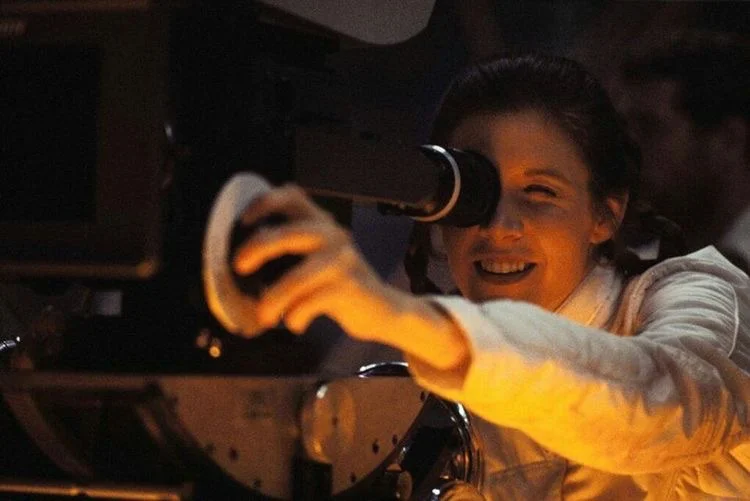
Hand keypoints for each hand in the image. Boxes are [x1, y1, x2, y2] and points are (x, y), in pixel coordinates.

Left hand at [233, 184, 469, 369]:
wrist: (384, 310)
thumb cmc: (341, 287)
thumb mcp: (320, 260)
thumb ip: (293, 251)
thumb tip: (243, 259)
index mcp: (323, 225)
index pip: (293, 196)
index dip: (265, 203)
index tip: (245, 220)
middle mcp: (334, 236)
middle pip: (286, 235)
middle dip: (257, 249)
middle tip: (239, 267)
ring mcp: (343, 261)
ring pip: (295, 279)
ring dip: (272, 300)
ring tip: (265, 316)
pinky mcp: (349, 288)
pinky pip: (308, 304)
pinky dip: (295, 317)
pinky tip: (296, 324)